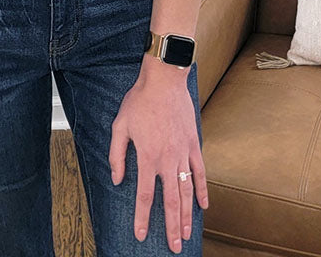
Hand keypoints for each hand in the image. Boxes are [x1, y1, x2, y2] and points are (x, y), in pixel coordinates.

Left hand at [108, 62, 207, 252]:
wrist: (164, 80)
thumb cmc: (140, 100)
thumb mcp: (120, 125)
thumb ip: (117, 154)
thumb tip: (117, 177)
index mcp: (147, 156)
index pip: (143, 195)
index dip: (142, 217)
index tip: (141, 234)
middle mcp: (166, 159)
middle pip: (170, 201)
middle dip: (171, 226)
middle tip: (174, 246)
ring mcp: (182, 152)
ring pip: (187, 191)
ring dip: (187, 214)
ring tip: (186, 233)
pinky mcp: (194, 144)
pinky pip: (200, 172)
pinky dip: (202, 190)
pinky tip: (203, 205)